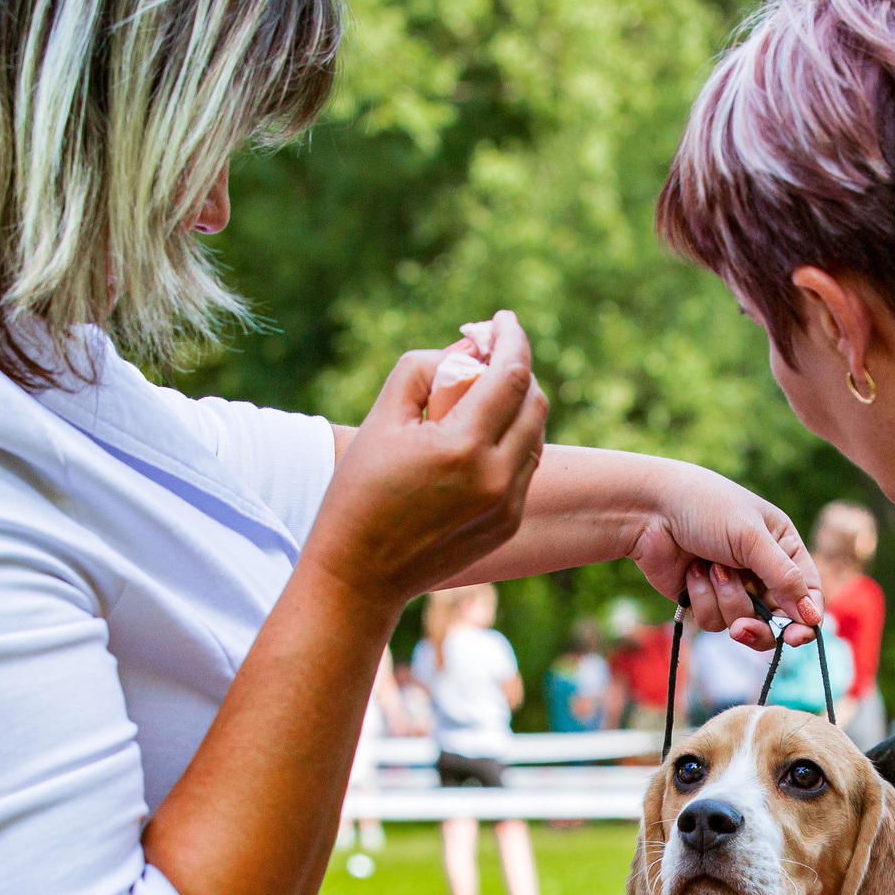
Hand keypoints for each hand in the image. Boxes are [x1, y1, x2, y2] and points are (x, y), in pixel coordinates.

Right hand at [305, 310, 547, 612]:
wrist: (361, 574)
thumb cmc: (359, 491)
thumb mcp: (381, 419)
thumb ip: (424, 370)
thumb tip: (465, 347)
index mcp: (462, 447)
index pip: (511, 374)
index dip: (512, 338)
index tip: (502, 319)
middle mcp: (495, 478)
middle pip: (534, 402)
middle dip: (516, 367)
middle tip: (489, 352)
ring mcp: (507, 505)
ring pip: (535, 435)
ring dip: (517, 404)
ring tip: (482, 390)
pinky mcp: (508, 524)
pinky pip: (526, 467)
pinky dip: (513, 439)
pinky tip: (482, 432)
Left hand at [629, 461, 822, 649]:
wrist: (649, 509)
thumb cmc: (706, 507)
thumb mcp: (752, 538)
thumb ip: (785, 579)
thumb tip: (813, 616)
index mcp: (783, 547)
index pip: (809, 592)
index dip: (806, 619)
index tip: (796, 637)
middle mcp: (761, 570)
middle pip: (777, 620)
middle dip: (758, 625)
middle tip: (742, 629)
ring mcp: (732, 587)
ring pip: (742, 623)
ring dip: (724, 599)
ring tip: (709, 566)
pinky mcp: (704, 600)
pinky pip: (713, 621)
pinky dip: (702, 597)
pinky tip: (691, 570)